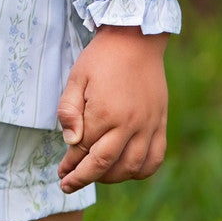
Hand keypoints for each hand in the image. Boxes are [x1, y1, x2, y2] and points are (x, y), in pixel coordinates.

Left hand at [56, 24, 168, 192]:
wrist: (136, 37)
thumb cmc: (101, 57)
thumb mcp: (76, 77)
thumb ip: (69, 110)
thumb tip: (71, 142)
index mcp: (105, 113)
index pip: (84, 151)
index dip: (71, 165)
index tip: (61, 174)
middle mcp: (128, 124)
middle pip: (105, 165)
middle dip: (84, 178)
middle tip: (69, 183)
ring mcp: (148, 125)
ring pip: (131, 167)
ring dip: (111, 178)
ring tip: (96, 175)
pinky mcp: (160, 122)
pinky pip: (155, 158)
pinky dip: (141, 171)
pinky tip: (127, 170)